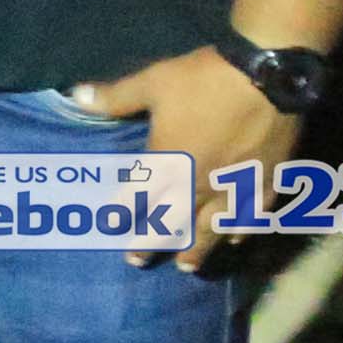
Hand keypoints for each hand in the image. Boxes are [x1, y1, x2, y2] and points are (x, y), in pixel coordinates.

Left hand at [80, 44, 299, 266]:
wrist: (268, 76)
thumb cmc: (205, 79)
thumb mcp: (153, 82)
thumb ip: (116, 96)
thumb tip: (75, 96)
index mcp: (167, 163)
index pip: (135, 196)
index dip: (120, 213)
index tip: (108, 227)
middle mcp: (197, 185)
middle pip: (171, 222)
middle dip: (151, 242)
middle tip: (137, 261)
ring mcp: (233, 189)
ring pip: (211, 229)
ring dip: (196, 249)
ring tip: (186, 267)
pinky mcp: (265, 184)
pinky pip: (251, 216)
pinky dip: (241, 232)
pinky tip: (236, 241)